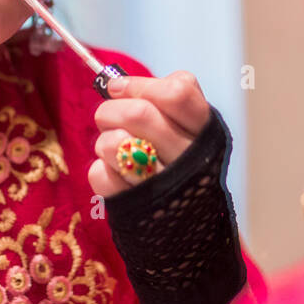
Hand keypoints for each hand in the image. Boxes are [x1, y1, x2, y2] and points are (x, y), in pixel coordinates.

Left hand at [89, 71, 211, 196]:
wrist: (189, 219)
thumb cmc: (179, 155)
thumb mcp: (186, 123)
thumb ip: (161, 97)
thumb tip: (116, 84)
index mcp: (204, 132)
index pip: (178, 94)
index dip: (141, 85)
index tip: (119, 87)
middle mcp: (187, 161)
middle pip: (140, 114)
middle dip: (111, 109)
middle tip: (108, 116)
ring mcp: (161, 187)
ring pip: (115, 144)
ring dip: (105, 138)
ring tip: (114, 146)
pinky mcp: (132, 207)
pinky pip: (100, 175)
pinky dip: (101, 168)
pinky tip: (115, 171)